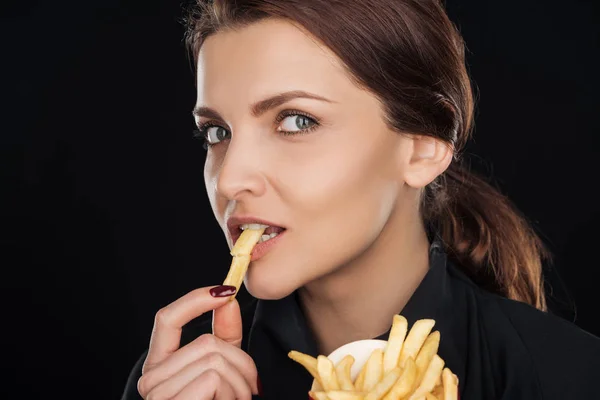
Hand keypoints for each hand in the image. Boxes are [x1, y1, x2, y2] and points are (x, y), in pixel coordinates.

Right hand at [137, 285, 258, 398]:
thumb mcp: (223, 370)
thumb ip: (224, 336)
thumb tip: (228, 299)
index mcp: (160, 366)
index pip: (166, 318)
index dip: (196, 299)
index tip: (226, 291)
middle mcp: (151, 380)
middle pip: (206, 342)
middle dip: (240, 362)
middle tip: (247, 388)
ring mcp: (158, 396)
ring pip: (214, 359)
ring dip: (240, 382)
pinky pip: (212, 378)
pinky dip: (233, 393)